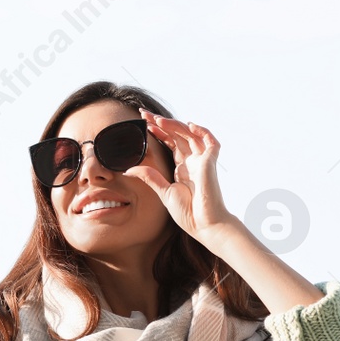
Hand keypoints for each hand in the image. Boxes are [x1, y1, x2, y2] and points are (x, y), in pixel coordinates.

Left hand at [125, 109, 239, 246]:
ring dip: (175, 126)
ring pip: (190, 135)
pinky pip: (211, 143)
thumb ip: (149, 177)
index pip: (169, 143)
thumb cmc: (187, 211)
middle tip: (144, 115)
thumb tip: (128, 169)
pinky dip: (203, 132)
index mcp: (181, 167)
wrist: (203, 225)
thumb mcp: (163, 192)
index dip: (158, 132)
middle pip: (177, 135)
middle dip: (162, 124)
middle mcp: (192, 161)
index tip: (143, 123)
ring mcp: (202, 161)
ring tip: (157, 120)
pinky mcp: (210, 164)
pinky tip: (190, 125)